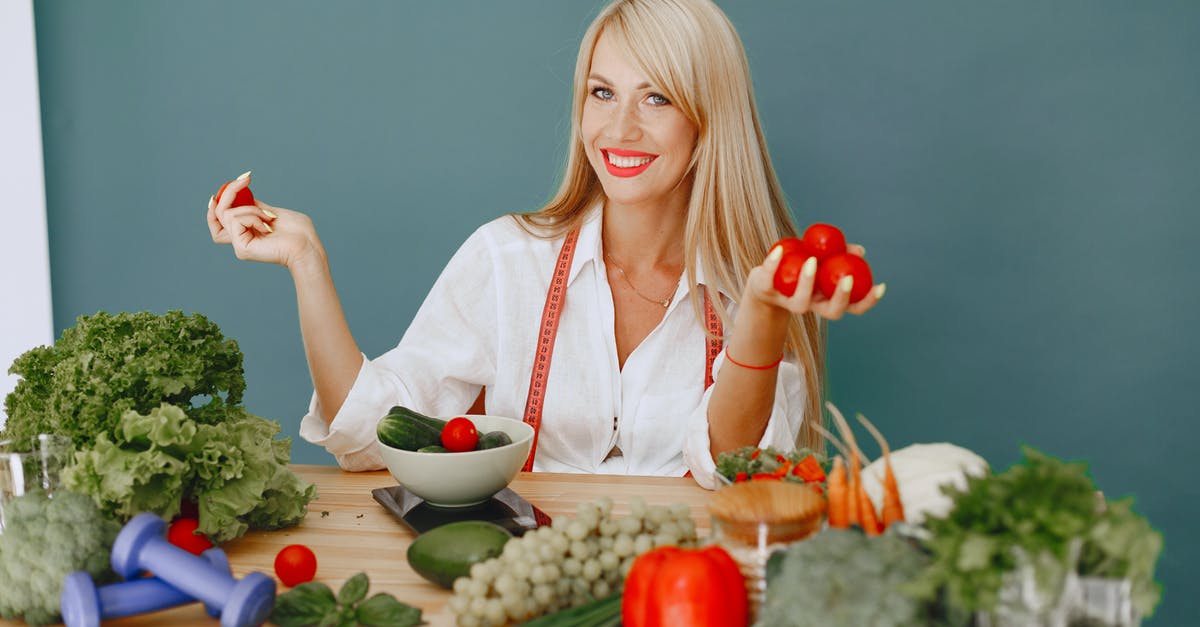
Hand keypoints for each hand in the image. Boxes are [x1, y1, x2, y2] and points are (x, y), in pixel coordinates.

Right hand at [206, 173, 322, 270]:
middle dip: (228, 192)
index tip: (235, 182)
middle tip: (245, 179)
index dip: (220, 200)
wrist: (307, 246)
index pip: (221, 217)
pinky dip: (252, 217)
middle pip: (217, 214)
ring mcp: (239, 244)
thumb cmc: (298, 232)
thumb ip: (255, 208)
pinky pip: (235, 220)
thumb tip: (242, 196)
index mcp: (247, 231)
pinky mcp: (241, 248)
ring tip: (269, 217)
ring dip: (251, 209)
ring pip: (227, 214)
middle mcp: (240, 238)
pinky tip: (268, 226)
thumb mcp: (272, 213)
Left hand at [744, 243, 884, 319]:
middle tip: (848, 277)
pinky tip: (779, 250)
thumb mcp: (821, 260)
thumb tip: (859, 251)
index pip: (853, 307)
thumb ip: (840, 255)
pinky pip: (769, 278)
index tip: (880, 286)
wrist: (763, 284)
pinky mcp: (766, 291)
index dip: (868, 301)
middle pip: (831, 312)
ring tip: (812, 261)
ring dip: (807, 282)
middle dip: (842, 297)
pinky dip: (773, 263)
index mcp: (826, 300)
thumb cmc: (799, 271)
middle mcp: (811, 305)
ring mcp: (788, 302)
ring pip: (800, 302)